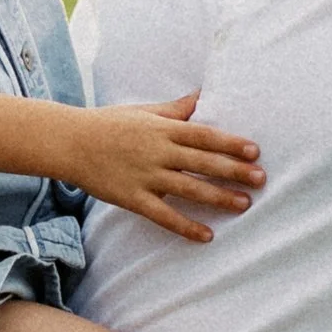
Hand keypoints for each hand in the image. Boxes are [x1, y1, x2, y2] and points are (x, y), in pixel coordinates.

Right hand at [59, 97, 263, 242]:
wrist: (70, 142)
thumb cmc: (109, 123)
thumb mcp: (144, 111)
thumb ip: (176, 109)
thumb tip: (202, 95)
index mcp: (162, 129)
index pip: (204, 135)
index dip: (231, 143)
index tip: (254, 151)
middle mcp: (157, 152)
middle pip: (203, 162)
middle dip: (234, 171)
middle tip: (261, 179)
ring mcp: (145, 176)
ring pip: (189, 188)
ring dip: (218, 197)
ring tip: (243, 204)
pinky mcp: (133, 198)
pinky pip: (164, 215)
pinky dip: (186, 226)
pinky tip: (207, 235)